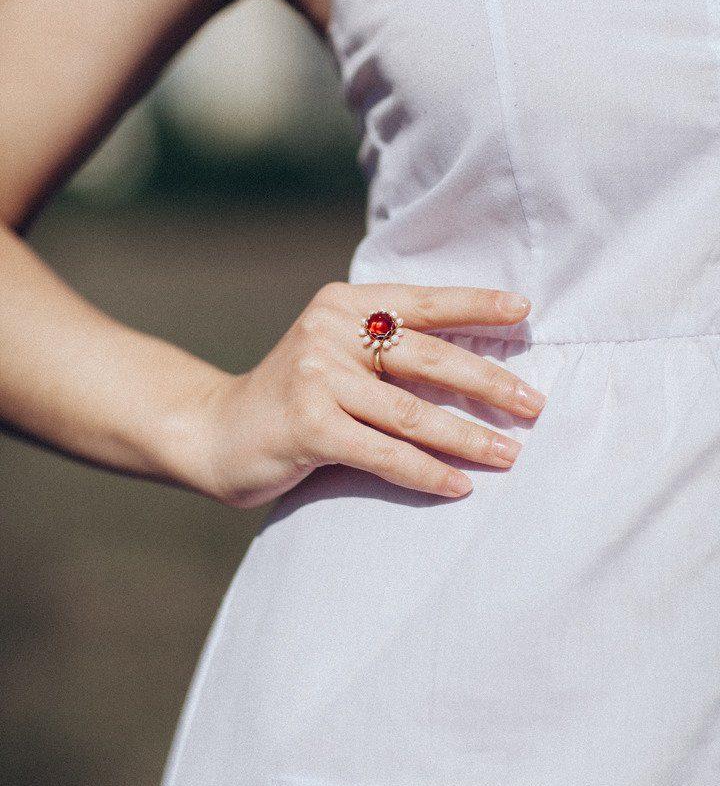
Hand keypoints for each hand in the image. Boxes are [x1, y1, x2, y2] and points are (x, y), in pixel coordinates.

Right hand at [198, 282, 545, 508]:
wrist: (215, 432)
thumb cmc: (294, 397)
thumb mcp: (335, 353)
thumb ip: (386, 348)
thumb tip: (475, 366)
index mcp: (342, 304)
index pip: (421, 300)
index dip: (475, 304)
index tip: (523, 309)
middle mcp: (328, 331)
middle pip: (427, 355)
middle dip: (489, 382)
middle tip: (535, 405)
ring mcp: (315, 378)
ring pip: (412, 412)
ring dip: (469, 437)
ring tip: (511, 453)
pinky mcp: (308, 426)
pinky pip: (385, 453)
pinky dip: (427, 472)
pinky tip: (460, 484)